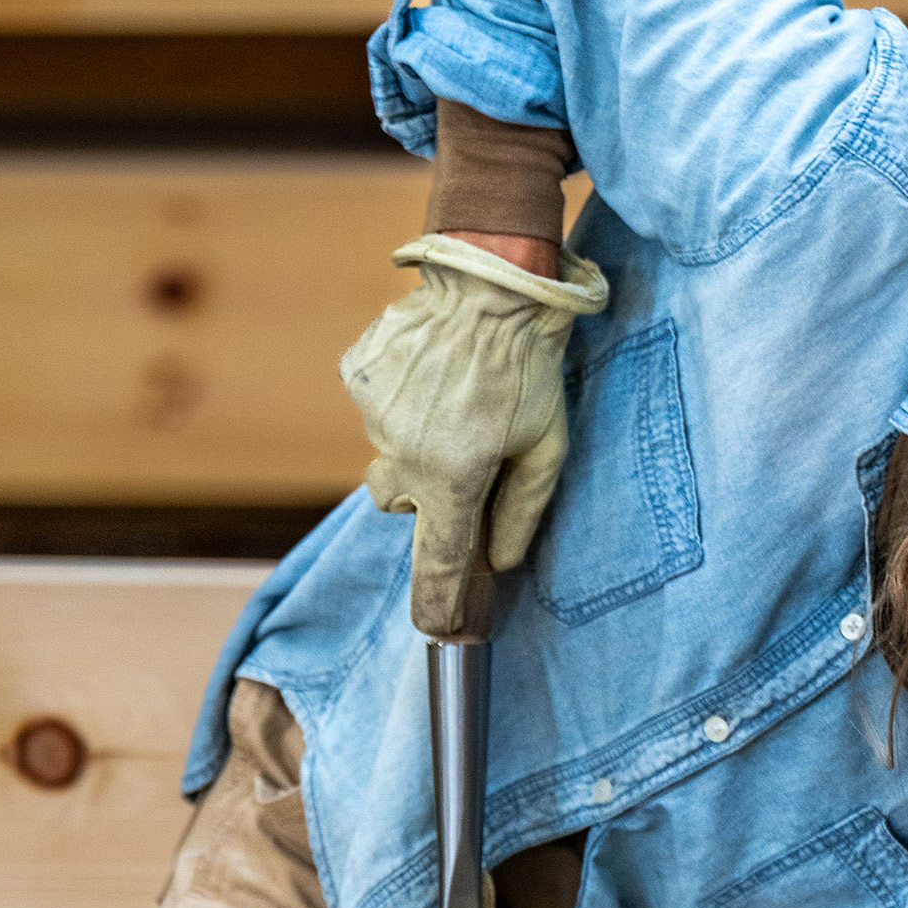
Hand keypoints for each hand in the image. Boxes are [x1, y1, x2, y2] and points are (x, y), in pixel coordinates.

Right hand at [341, 235, 606, 636]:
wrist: (492, 276)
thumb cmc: (531, 364)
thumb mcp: (548, 445)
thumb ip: (523, 511)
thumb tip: (500, 561)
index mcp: (454, 476)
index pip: (437, 561)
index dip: (437, 605)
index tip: (437, 631)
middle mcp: (404, 453)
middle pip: (401, 501)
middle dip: (428, 488)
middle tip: (466, 446)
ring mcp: (374, 414)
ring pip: (387, 451)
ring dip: (416, 438)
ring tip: (453, 395)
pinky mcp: (358, 376)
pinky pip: (375, 408)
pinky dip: (400, 400)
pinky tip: (431, 370)